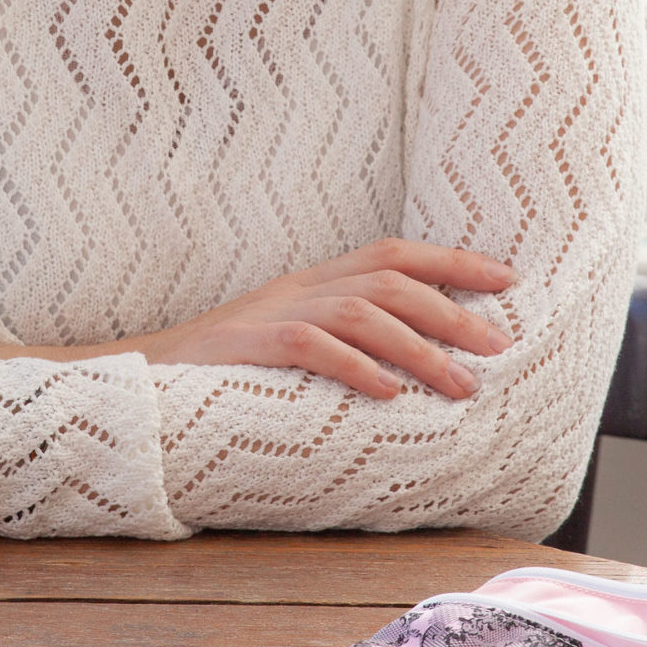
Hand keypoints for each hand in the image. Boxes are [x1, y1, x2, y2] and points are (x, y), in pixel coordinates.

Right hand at [0, 238, 514, 400]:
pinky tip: (388, 393)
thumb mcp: (286, 343)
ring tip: (461, 383)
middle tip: (500, 344)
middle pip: (389, 280)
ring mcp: (271, 313)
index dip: (452, 261)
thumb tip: (414, 366)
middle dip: (452, 309)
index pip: (393, 253)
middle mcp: (298, 287)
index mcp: (310, 280)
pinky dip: (355, 367)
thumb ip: (340, 341)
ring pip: (362, 312)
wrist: (137, 378)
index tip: (508, 280)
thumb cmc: (221, 373)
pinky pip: (310, 345)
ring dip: (420, 347)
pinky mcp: (247, 347)